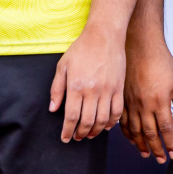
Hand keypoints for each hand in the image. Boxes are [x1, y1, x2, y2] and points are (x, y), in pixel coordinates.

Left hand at [50, 22, 125, 141]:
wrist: (105, 35)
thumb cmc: (82, 49)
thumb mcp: (63, 66)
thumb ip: (57, 89)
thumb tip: (53, 109)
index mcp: (76, 86)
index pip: (71, 117)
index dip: (67, 131)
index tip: (65, 138)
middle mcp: (92, 91)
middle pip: (87, 122)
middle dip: (80, 134)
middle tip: (77, 137)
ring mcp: (108, 90)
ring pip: (102, 120)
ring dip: (95, 131)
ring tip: (89, 134)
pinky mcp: (119, 88)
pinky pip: (117, 112)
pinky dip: (112, 122)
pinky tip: (106, 125)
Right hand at [119, 34, 172, 163]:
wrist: (140, 46)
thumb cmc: (161, 62)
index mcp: (160, 102)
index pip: (166, 130)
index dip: (170, 144)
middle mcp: (144, 105)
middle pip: (150, 134)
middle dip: (158, 149)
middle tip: (162, 160)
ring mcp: (131, 103)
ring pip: (136, 131)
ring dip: (142, 145)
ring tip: (147, 154)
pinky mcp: (122, 99)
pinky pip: (124, 122)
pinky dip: (128, 134)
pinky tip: (132, 140)